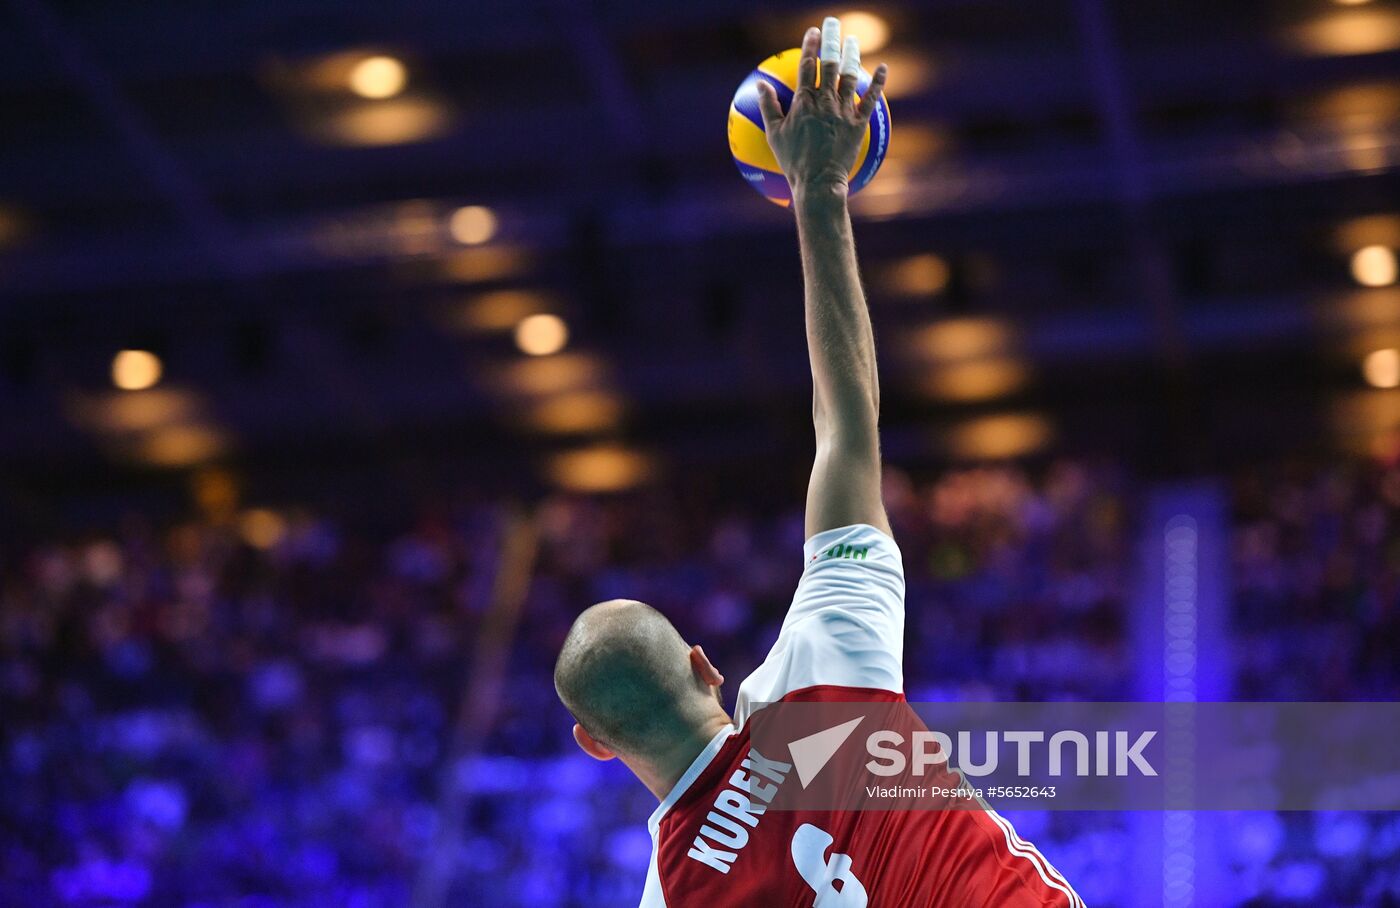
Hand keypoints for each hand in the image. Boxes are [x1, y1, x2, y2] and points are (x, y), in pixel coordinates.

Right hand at [755, 18, 887, 201]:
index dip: (810, 45)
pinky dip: (878, 82)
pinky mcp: (858, 122)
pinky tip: (884, 67)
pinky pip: (870, 98)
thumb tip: (760, 84)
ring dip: (851, 54)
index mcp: (803, 101)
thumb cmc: (793, 161)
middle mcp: (825, 100)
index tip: (812, 31)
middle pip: (829, 62)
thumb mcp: (774, 134)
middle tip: (832, 24)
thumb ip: (768, 106)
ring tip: (852, 39)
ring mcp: (843, 110)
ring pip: (849, 74)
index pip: (806, 64)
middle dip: (831, 39)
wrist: (819, 182)